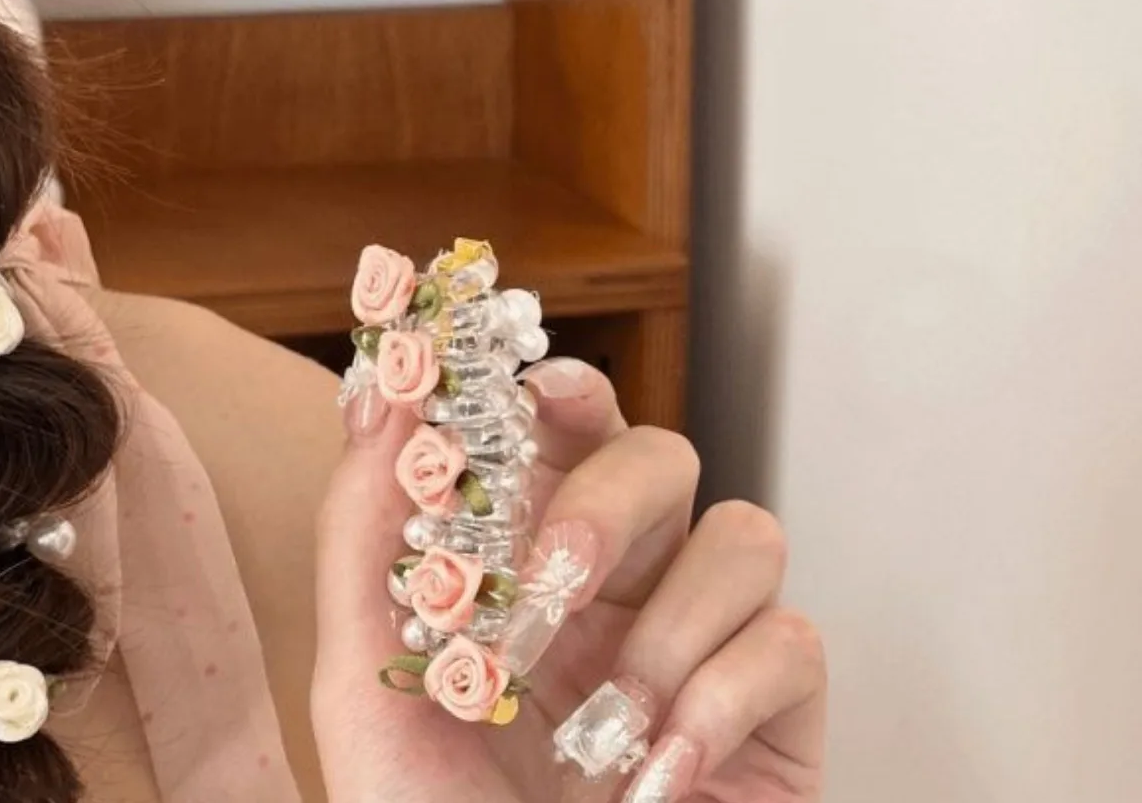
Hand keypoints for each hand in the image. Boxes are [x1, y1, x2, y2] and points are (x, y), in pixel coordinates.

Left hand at [313, 358, 825, 802]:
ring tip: (601, 731)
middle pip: (661, 457)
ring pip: (745, 533)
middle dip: (607, 504)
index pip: (564, 434)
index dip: (562, 390)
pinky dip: (720, 704)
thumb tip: (378, 399)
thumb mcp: (363, 685)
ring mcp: (701, 648)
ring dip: (665, 628)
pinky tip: (660, 779)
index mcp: (520, 568)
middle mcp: (620, 592)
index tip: (534, 391)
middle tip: (547, 583)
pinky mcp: (775, 717)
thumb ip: (364, 538)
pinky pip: (791, 643)